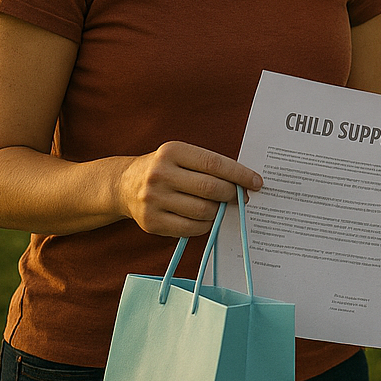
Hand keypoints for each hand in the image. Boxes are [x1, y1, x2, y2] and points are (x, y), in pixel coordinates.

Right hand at [116, 140, 262, 237]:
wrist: (124, 185)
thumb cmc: (165, 169)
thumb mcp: (181, 156)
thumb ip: (209, 167)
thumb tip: (244, 184)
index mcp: (172, 152)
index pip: (215, 164)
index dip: (240, 174)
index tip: (257, 182)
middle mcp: (160, 174)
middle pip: (210, 189)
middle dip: (232, 195)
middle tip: (241, 197)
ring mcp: (153, 200)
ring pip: (203, 211)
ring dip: (219, 211)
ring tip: (220, 207)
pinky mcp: (151, 222)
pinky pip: (190, 228)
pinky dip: (205, 225)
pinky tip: (205, 218)